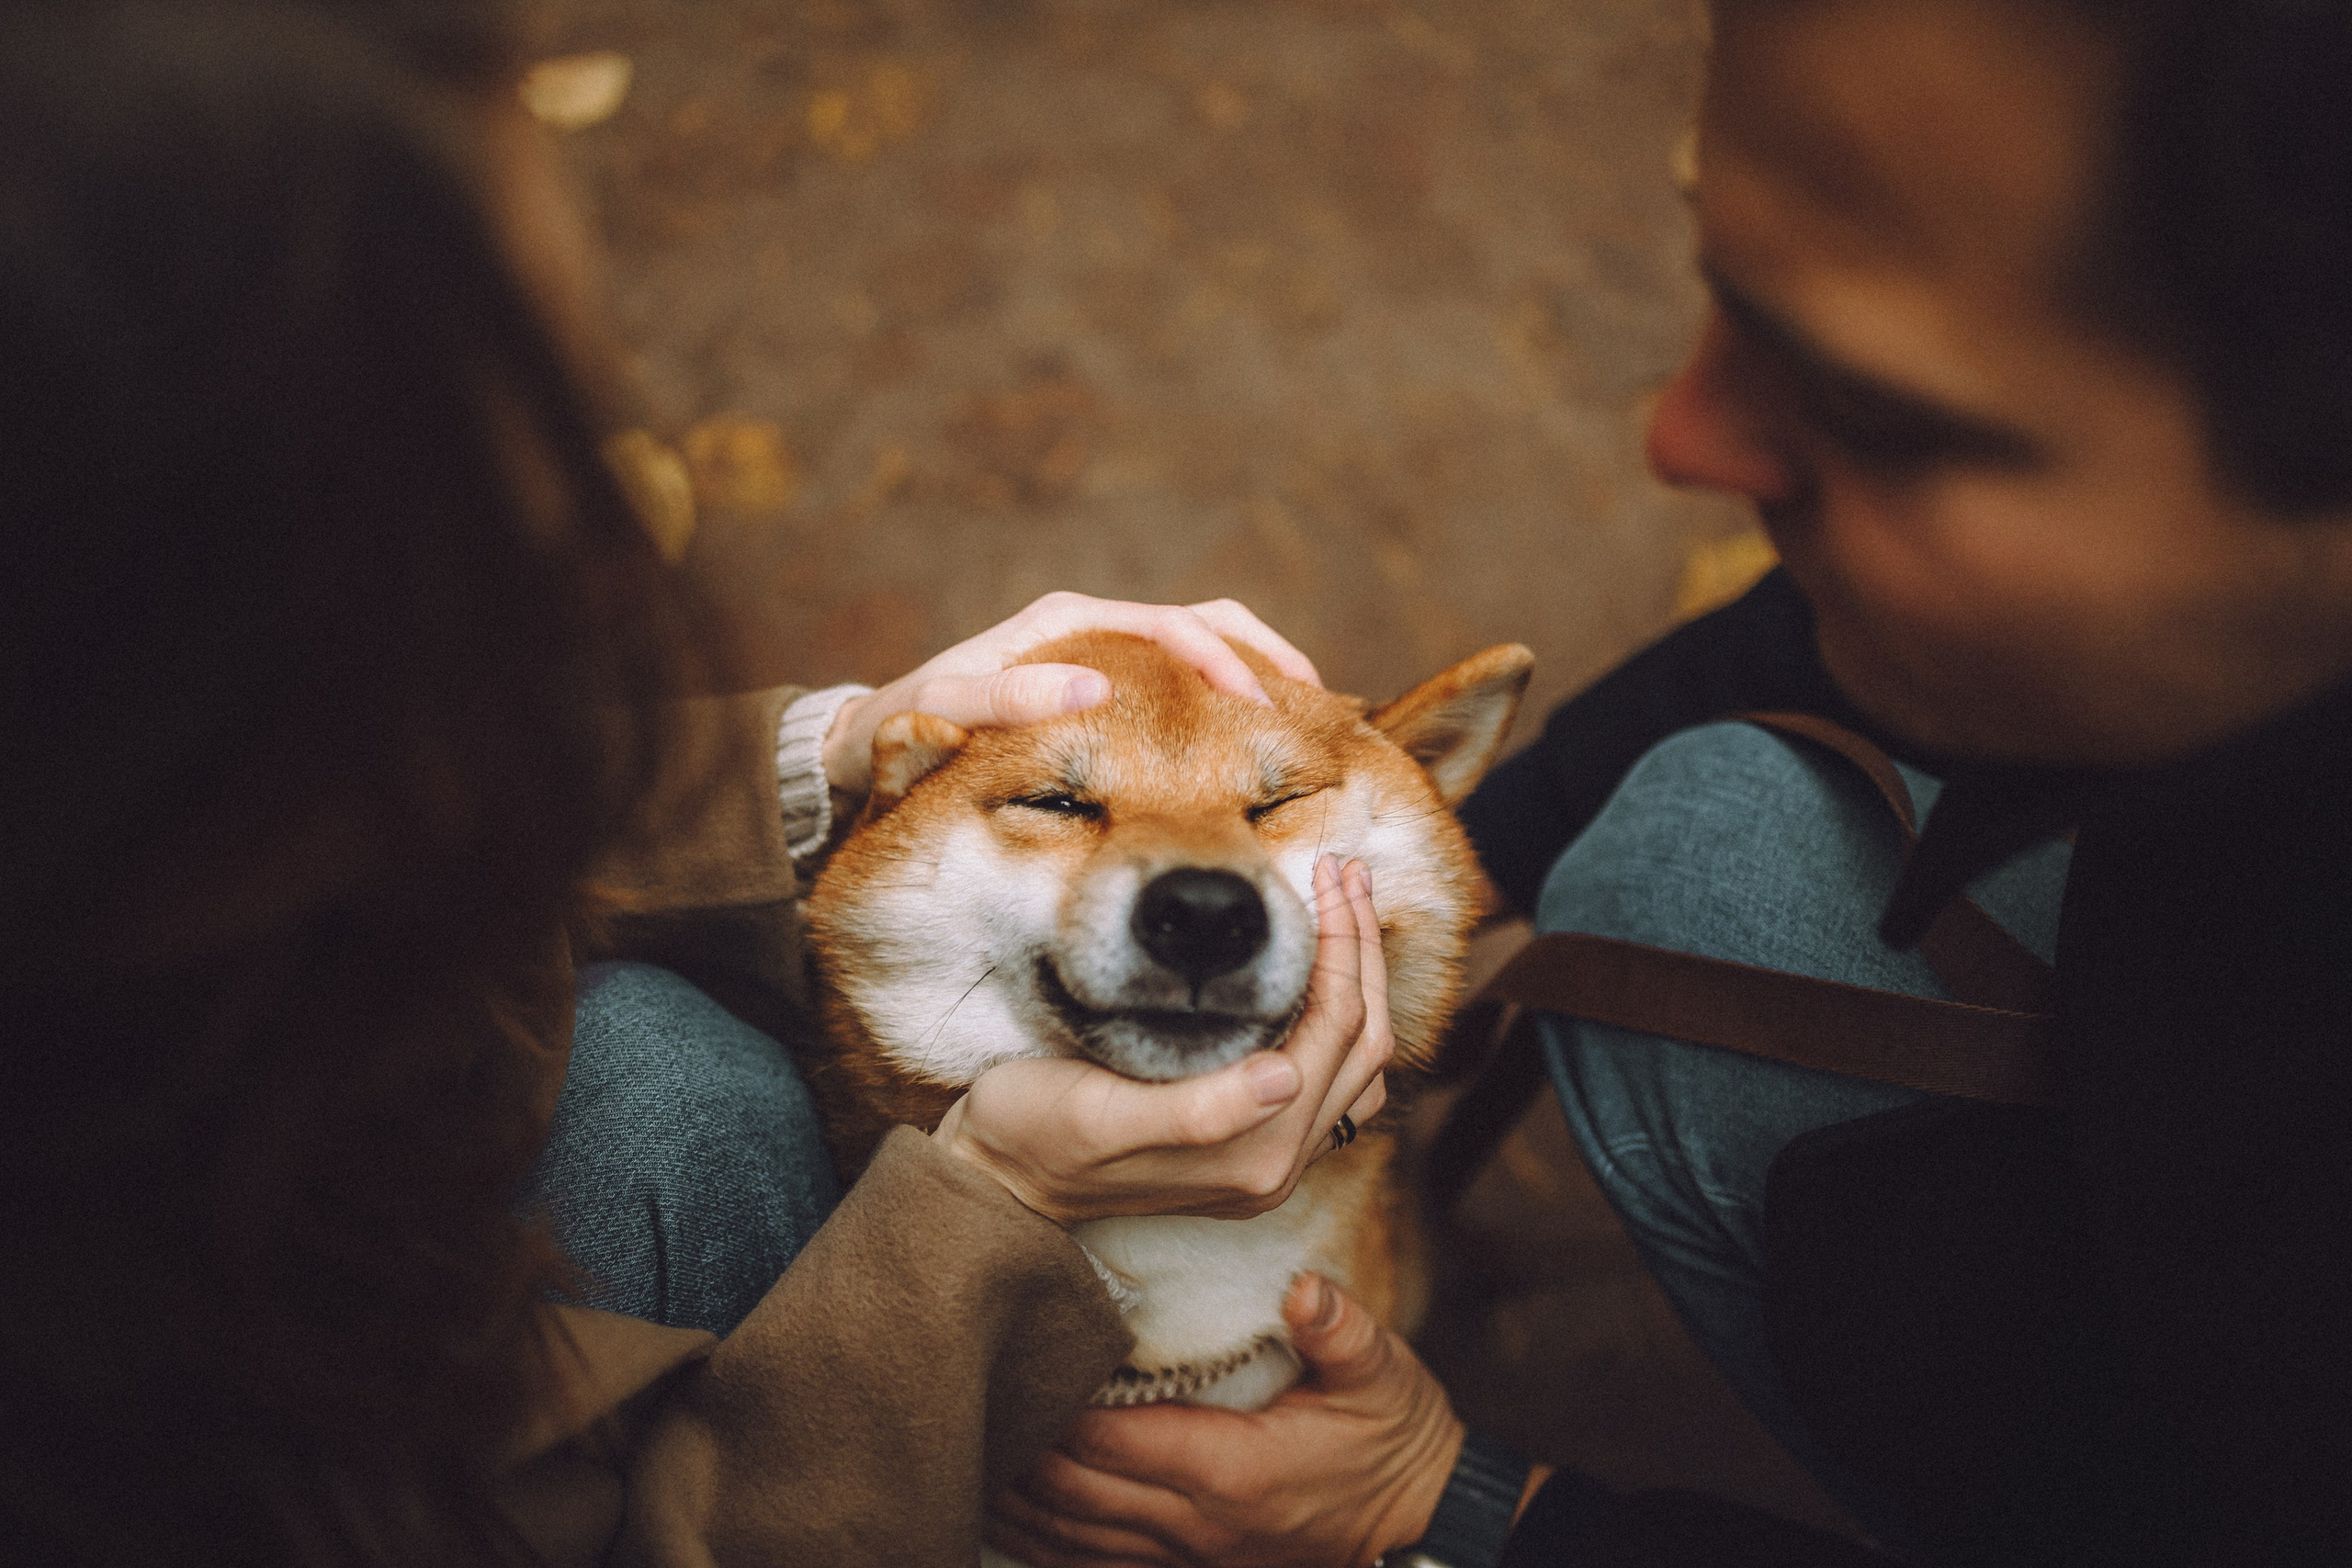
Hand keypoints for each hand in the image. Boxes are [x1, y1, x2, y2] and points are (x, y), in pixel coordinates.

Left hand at [822, 592, 1320, 795]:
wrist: (876, 739)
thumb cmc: (907, 726)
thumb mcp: (947, 713)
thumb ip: (1010, 701)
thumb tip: (1095, 691)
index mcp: (1067, 621)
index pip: (1170, 624)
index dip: (1220, 659)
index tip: (1259, 703)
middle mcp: (1094, 628)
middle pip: (1204, 620)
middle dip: (1262, 654)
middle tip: (1312, 701)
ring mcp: (1104, 655)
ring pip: (1202, 645)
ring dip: (1255, 670)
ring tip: (1305, 713)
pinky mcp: (1107, 687)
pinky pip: (1181, 684)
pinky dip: (1226, 699)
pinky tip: (1255, 737)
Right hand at [933, 856, 1390, 1224]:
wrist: (994, 1178)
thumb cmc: (1030, 1135)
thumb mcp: (1097, 1117)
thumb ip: (1199, 1110)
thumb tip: (1286, 1078)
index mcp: (1255, 1154)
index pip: (1337, 1028)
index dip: (1343, 943)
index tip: (1329, 869)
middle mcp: (1277, 1164)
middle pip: (1363, 1044)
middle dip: (1363, 952)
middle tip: (1347, 872)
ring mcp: (1269, 1161)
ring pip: (1357, 1065)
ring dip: (1362, 985)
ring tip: (1343, 910)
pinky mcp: (1252, 1149)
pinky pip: (1332, 1083)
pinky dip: (1340, 1022)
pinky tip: (1314, 976)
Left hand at [988, 1273, 1465, 1567]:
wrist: (1420, 1521)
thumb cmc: (1393, 1436)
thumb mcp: (1381, 1374)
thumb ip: (1339, 1330)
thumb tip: (1306, 1291)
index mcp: (1229, 1470)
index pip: (1111, 1441)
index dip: (1055, 1403)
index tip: (1017, 1349)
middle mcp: (1194, 1522)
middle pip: (1071, 1492)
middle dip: (1016, 1445)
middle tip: (970, 1385)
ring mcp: (1187, 1553)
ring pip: (1070, 1535)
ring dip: (1015, 1497)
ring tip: (965, 1443)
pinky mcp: (1187, 1565)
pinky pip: (1093, 1560)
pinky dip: (1041, 1539)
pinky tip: (1007, 1510)